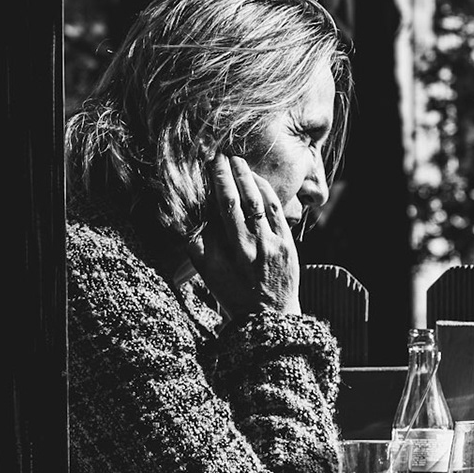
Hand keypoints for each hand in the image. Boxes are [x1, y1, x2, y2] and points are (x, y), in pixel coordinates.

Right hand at [190, 153, 299, 318]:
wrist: (269, 318)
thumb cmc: (233, 294)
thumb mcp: (207, 275)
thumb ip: (197, 246)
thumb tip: (186, 217)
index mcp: (226, 254)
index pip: (220, 209)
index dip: (215, 183)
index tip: (209, 164)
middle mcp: (248, 248)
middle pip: (237, 201)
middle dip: (229, 174)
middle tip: (221, 154)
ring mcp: (270, 246)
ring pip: (258, 203)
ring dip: (248, 178)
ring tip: (238, 162)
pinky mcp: (287, 246)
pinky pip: (277, 212)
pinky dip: (267, 193)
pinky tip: (257, 181)